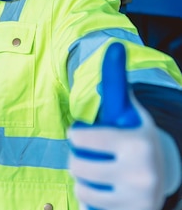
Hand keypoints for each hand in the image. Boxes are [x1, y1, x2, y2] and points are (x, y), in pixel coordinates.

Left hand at [68, 42, 180, 209]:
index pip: (79, 137)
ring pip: (81, 189)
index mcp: (137, 142)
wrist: (164, 176)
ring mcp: (137, 199)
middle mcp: (141, 172)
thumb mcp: (129, 112)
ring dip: (84, 180)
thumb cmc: (135, 138)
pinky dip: (92, 201)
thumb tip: (113, 47)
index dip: (77, 134)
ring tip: (100, 173)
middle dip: (79, 158)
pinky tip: (106, 193)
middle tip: (92, 156)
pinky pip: (89, 208)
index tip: (83, 133)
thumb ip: (116, 85)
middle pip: (76, 165)